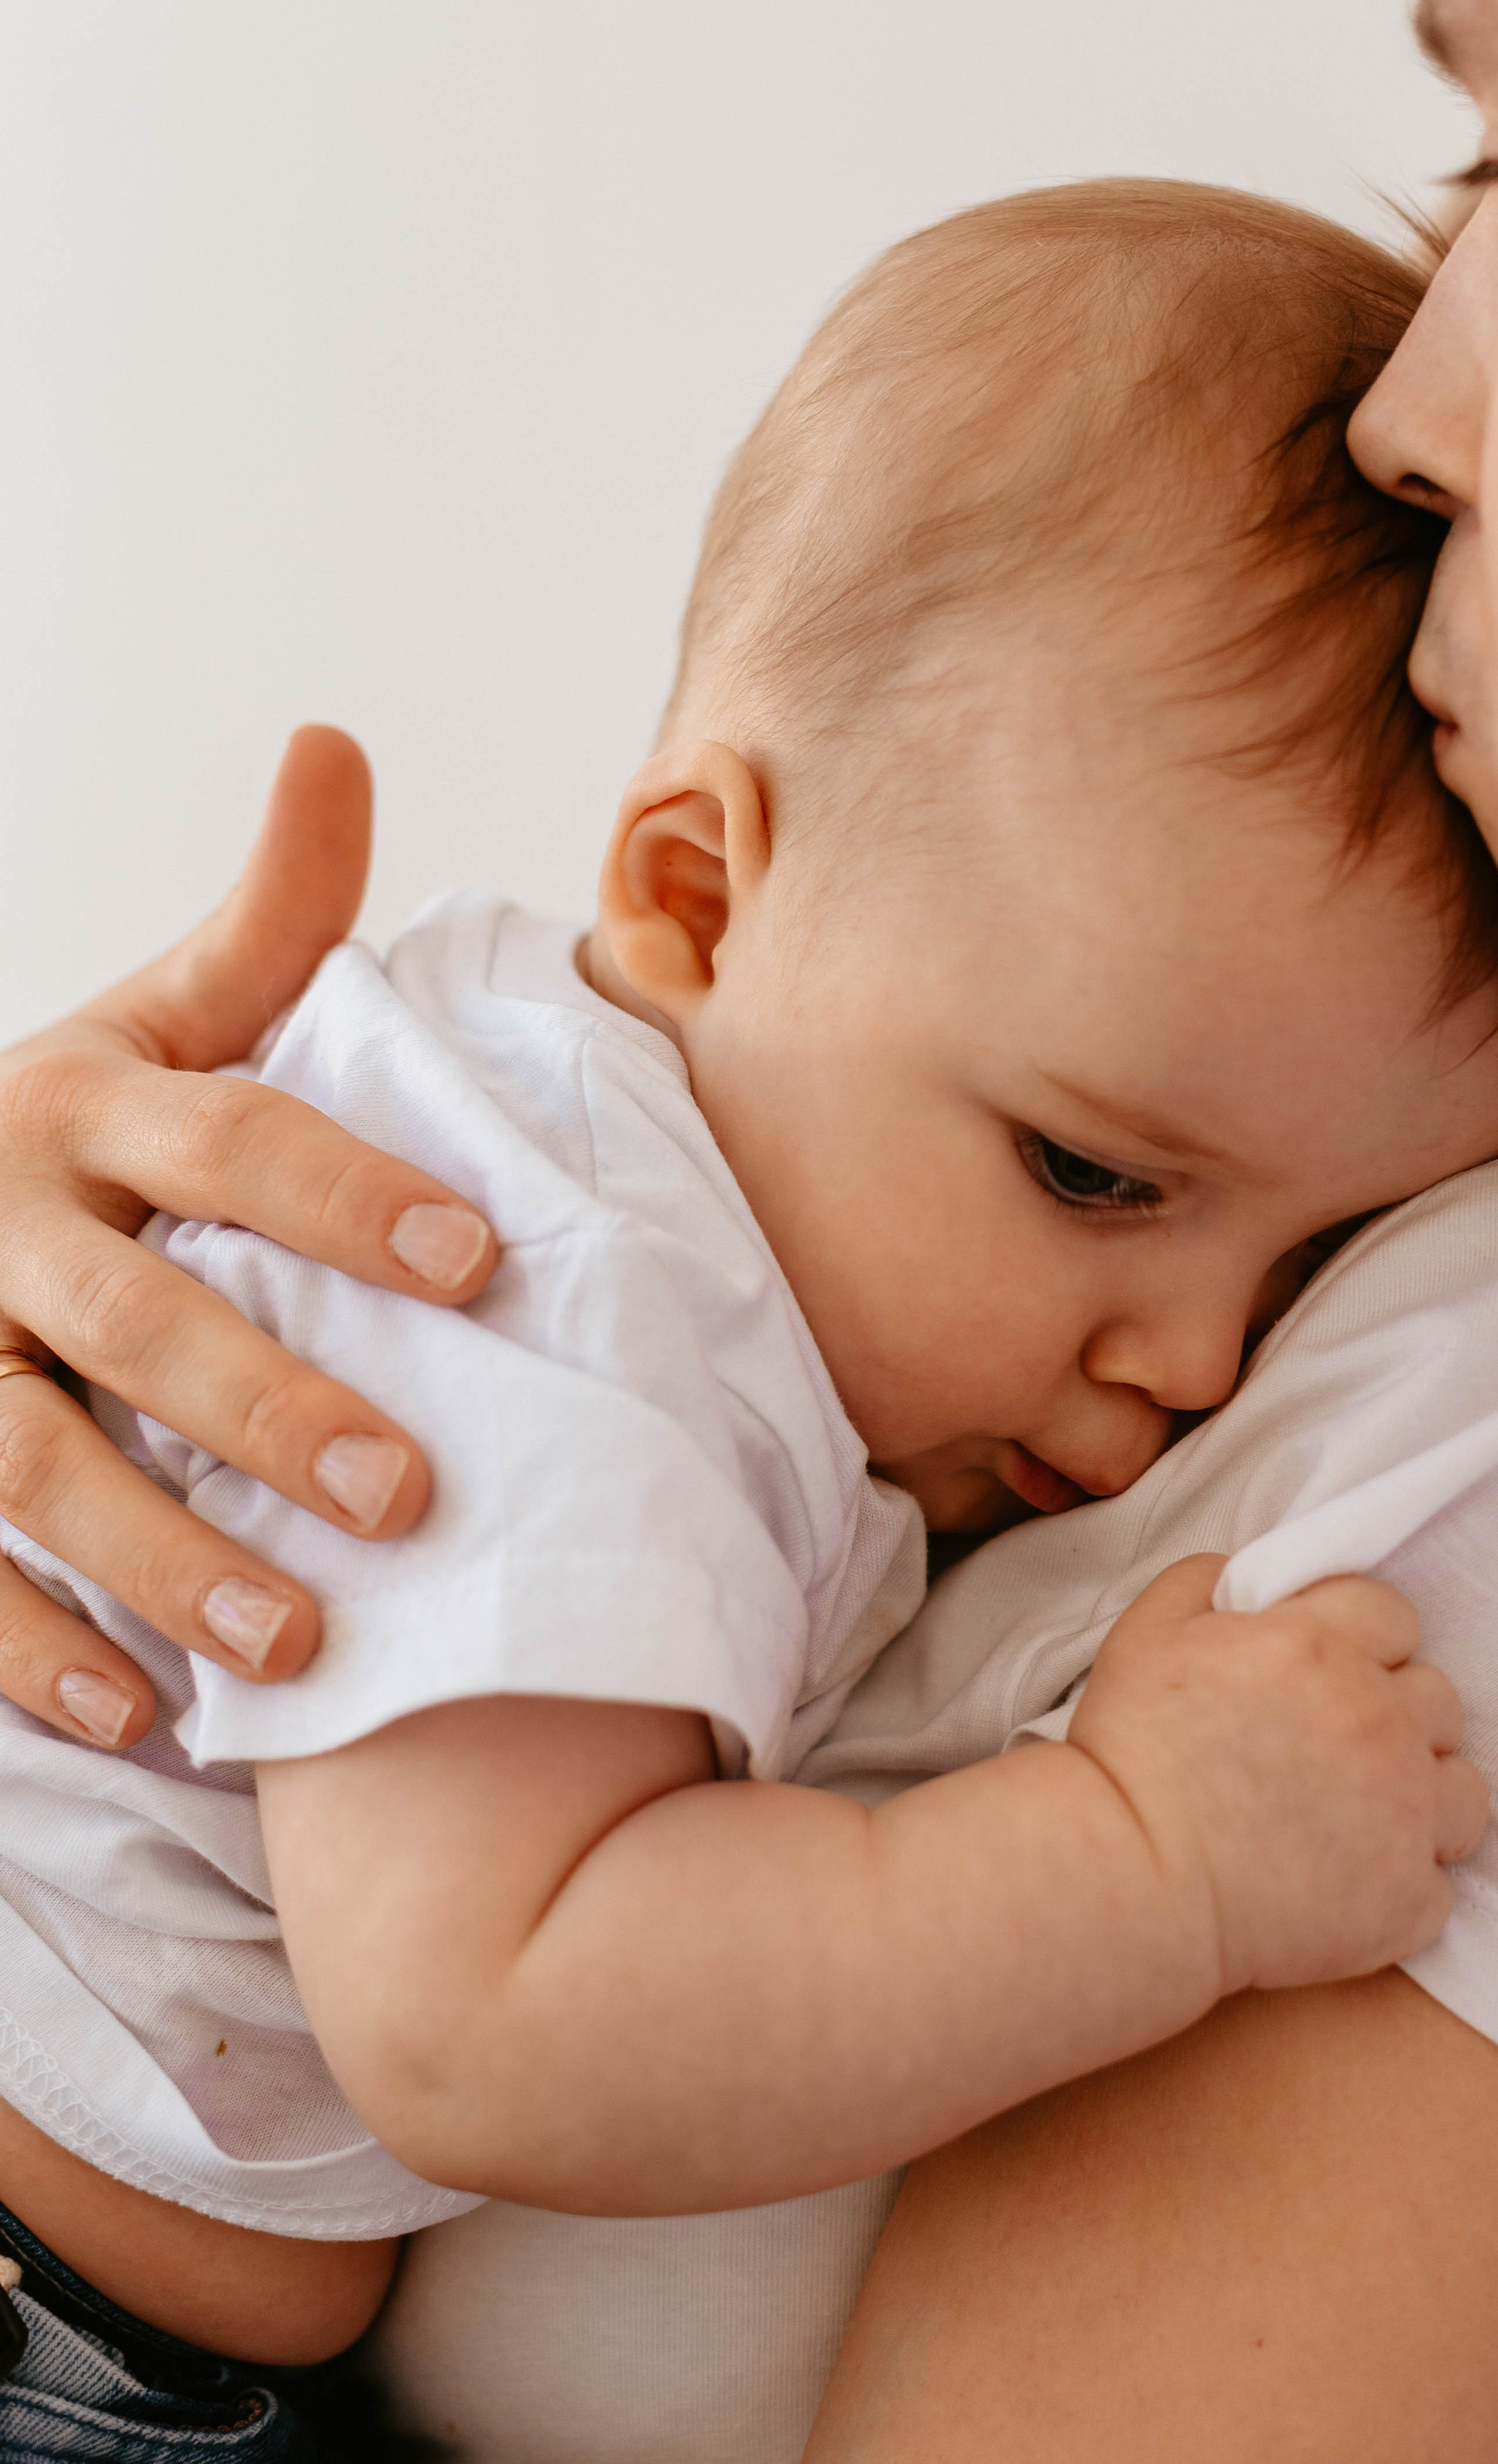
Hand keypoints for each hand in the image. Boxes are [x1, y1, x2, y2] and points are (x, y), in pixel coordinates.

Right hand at [0, 728, 496, 1747]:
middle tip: (412, 1490)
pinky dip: (30, 1652)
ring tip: (298, 1647)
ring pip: (30, 1462)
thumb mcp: (155, 1012)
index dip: (353, 1195)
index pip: (231, 1137)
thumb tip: (334, 740)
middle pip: (134, 1317)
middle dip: (269, 1406)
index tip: (486, 1266)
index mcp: (83, 1098)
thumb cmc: (83, 1124)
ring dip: (161, 1561)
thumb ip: (268, 915)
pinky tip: (135, 1723)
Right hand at [1067, 1555, 1485, 1992]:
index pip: (1393, 1615)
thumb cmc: (1128, 1758)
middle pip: (1437, 1698)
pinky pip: (1439, 1884)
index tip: (1327, 1677)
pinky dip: (1399, 1888)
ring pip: (1462, 1790)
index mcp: (1320, 1645)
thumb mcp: (1148, 1632)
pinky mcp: (1404, 1899)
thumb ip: (1208, 1581)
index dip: (1361, 1643)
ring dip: (1421, 1798)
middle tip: (1333, 1752)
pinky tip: (1345, 1887)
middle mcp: (1377, 1719)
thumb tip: (1250, 1580)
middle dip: (1392, 1717)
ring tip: (1361, 1821)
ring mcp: (1402, 1812)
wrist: (1126, 1883)